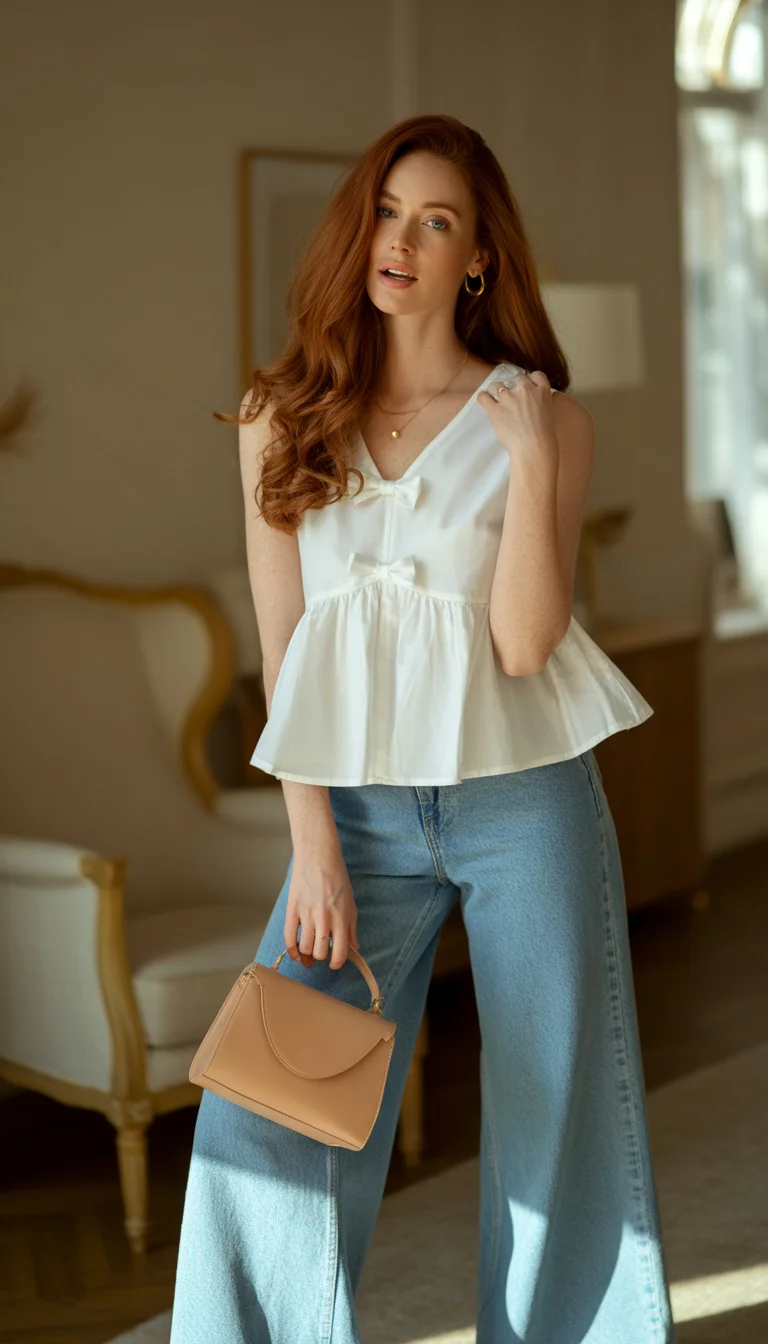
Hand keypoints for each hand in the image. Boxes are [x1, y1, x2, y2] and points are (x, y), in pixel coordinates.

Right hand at [284, 841, 359, 970]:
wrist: (318, 858)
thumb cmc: (337, 879)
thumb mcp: (351, 903)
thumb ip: (351, 928)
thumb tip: (353, 948)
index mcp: (341, 918)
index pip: (339, 952)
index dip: (336, 963)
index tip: (334, 964)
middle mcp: (324, 919)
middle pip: (319, 953)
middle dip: (320, 957)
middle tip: (321, 954)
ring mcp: (306, 915)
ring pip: (304, 948)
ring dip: (306, 955)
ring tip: (308, 954)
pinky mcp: (292, 909)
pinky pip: (289, 937)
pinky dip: (291, 950)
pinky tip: (296, 953)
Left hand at [477, 369, 558, 479]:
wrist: (533, 447)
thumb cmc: (546, 435)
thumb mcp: (549, 412)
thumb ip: (541, 401)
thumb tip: (534, 402)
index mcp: (542, 390)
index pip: (536, 375)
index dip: (530, 381)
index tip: (528, 388)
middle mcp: (524, 389)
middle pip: (517, 378)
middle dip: (515, 387)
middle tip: (514, 400)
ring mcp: (508, 397)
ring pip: (497, 385)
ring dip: (497, 391)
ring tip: (498, 401)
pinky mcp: (495, 409)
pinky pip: (483, 397)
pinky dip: (483, 398)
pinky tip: (485, 401)